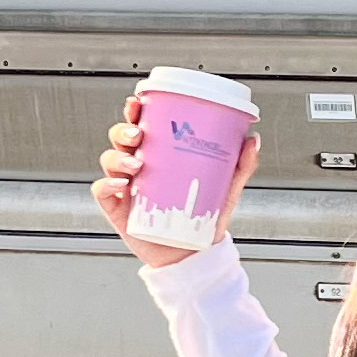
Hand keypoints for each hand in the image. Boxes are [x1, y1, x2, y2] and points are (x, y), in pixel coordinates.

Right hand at [90, 88, 259, 260]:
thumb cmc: (203, 219)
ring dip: (118, 157)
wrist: (193, 254)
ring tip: (137, 165)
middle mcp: (138, 167)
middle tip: (138, 134)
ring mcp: (126, 187)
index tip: (138, 102)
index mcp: (158, 155)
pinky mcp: (118, 209)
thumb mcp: (224, 190)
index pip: (141, 125)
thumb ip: (239, 166)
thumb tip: (253, 140)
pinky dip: (107, 184)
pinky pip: (102, 191)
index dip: (134, 111)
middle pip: (120, 138)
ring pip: (109, 160)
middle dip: (123, 130)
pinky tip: (122, 185)